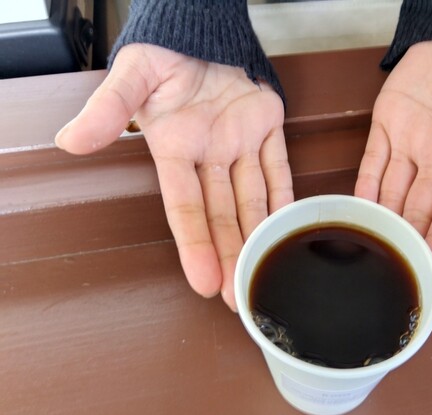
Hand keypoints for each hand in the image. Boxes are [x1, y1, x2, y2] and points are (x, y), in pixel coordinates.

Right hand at [55, 44, 292, 310]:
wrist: (196, 30)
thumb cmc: (162, 52)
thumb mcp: (131, 77)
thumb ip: (108, 110)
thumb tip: (71, 141)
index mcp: (175, 148)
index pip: (185, 206)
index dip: (195, 244)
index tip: (202, 282)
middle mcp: (209, 155)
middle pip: (222, 214)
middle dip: (230, 255)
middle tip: (236, 297)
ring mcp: (240, 143)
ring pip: (251, 199)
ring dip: (257, 235)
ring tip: (262, 273)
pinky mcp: (266, 126)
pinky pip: (279, 167)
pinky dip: (286, 195)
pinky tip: (289, 226)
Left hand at [355, 36, 431, 274]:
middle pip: (421, 208)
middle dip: (410, 239)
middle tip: (398, 268)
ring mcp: (410, 141)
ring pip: (393, 191)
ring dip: (385, 219)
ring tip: (374, 248)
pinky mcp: (387, 122)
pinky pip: (372, 160)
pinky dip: (364, 184)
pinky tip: (358, 208)